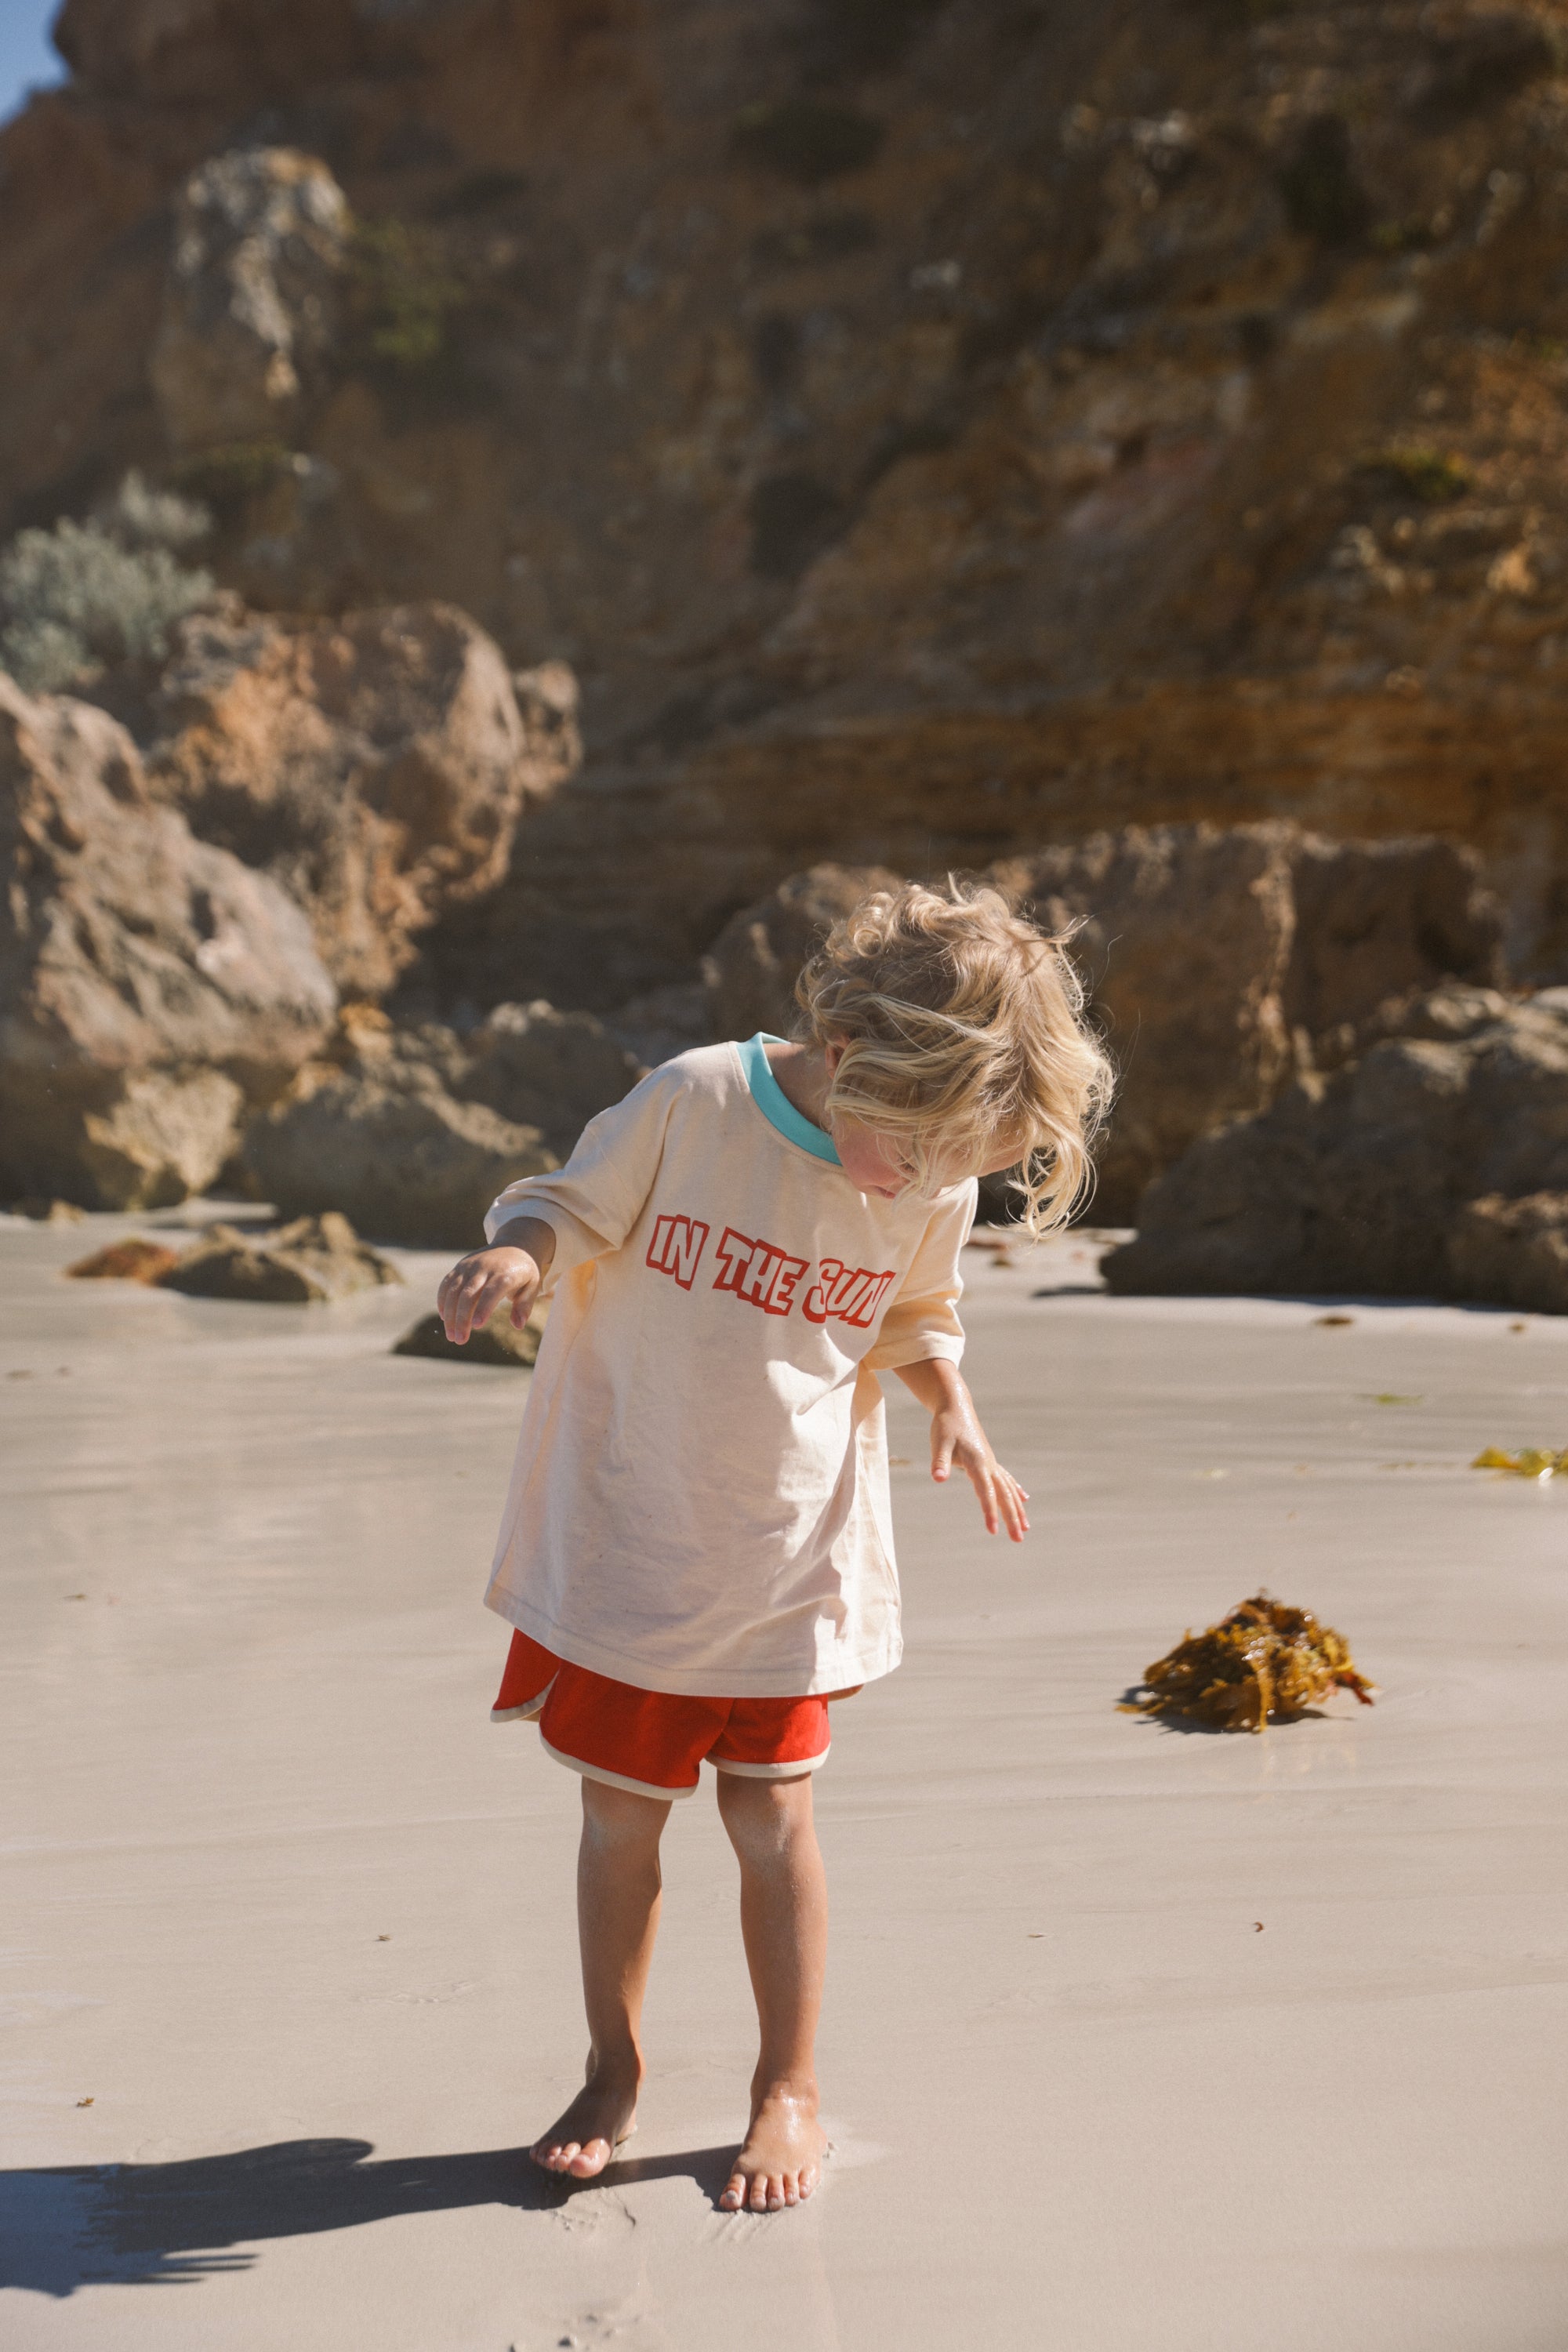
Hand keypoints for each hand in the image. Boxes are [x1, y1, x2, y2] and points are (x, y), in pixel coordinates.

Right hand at [437, 1245, 539, 1344]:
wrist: (514, 1244)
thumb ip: (525, 1305)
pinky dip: (442, 1300)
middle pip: (468, 1294)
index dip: (483, 1308)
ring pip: (454, 1290)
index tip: (477, 1326)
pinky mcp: (461, 1266)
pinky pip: (447, 1283)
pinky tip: (444, 1318)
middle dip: (462, 1318)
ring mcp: (470, 1266)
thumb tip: (518, 1325)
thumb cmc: (524, 1271)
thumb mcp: (532, 1285)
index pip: (491, 1291)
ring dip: (450, 1314)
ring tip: (451, 1336)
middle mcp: (485, 1268)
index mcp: (505, 1274)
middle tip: (460, 1340)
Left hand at [930, 1399, 1029, 1540]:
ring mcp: (991, 1462)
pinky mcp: (989, 1460)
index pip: (985, 1492)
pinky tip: (1024, 1500)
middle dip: (1011, 1518)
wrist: (956, 1407)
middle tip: (1018, 1540)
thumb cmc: (945, 1425)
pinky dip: (1015, 1491)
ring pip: (1008, 1489)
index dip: (989, 1512)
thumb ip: (939, 1461)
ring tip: (1026, 1529)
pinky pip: (1006, 1479)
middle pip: (1003, 1495)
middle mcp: (988, 1464)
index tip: (993, 1531)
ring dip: (1017, 1510)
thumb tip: (937, 1479)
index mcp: (977, 1462)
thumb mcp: (939, 1442)